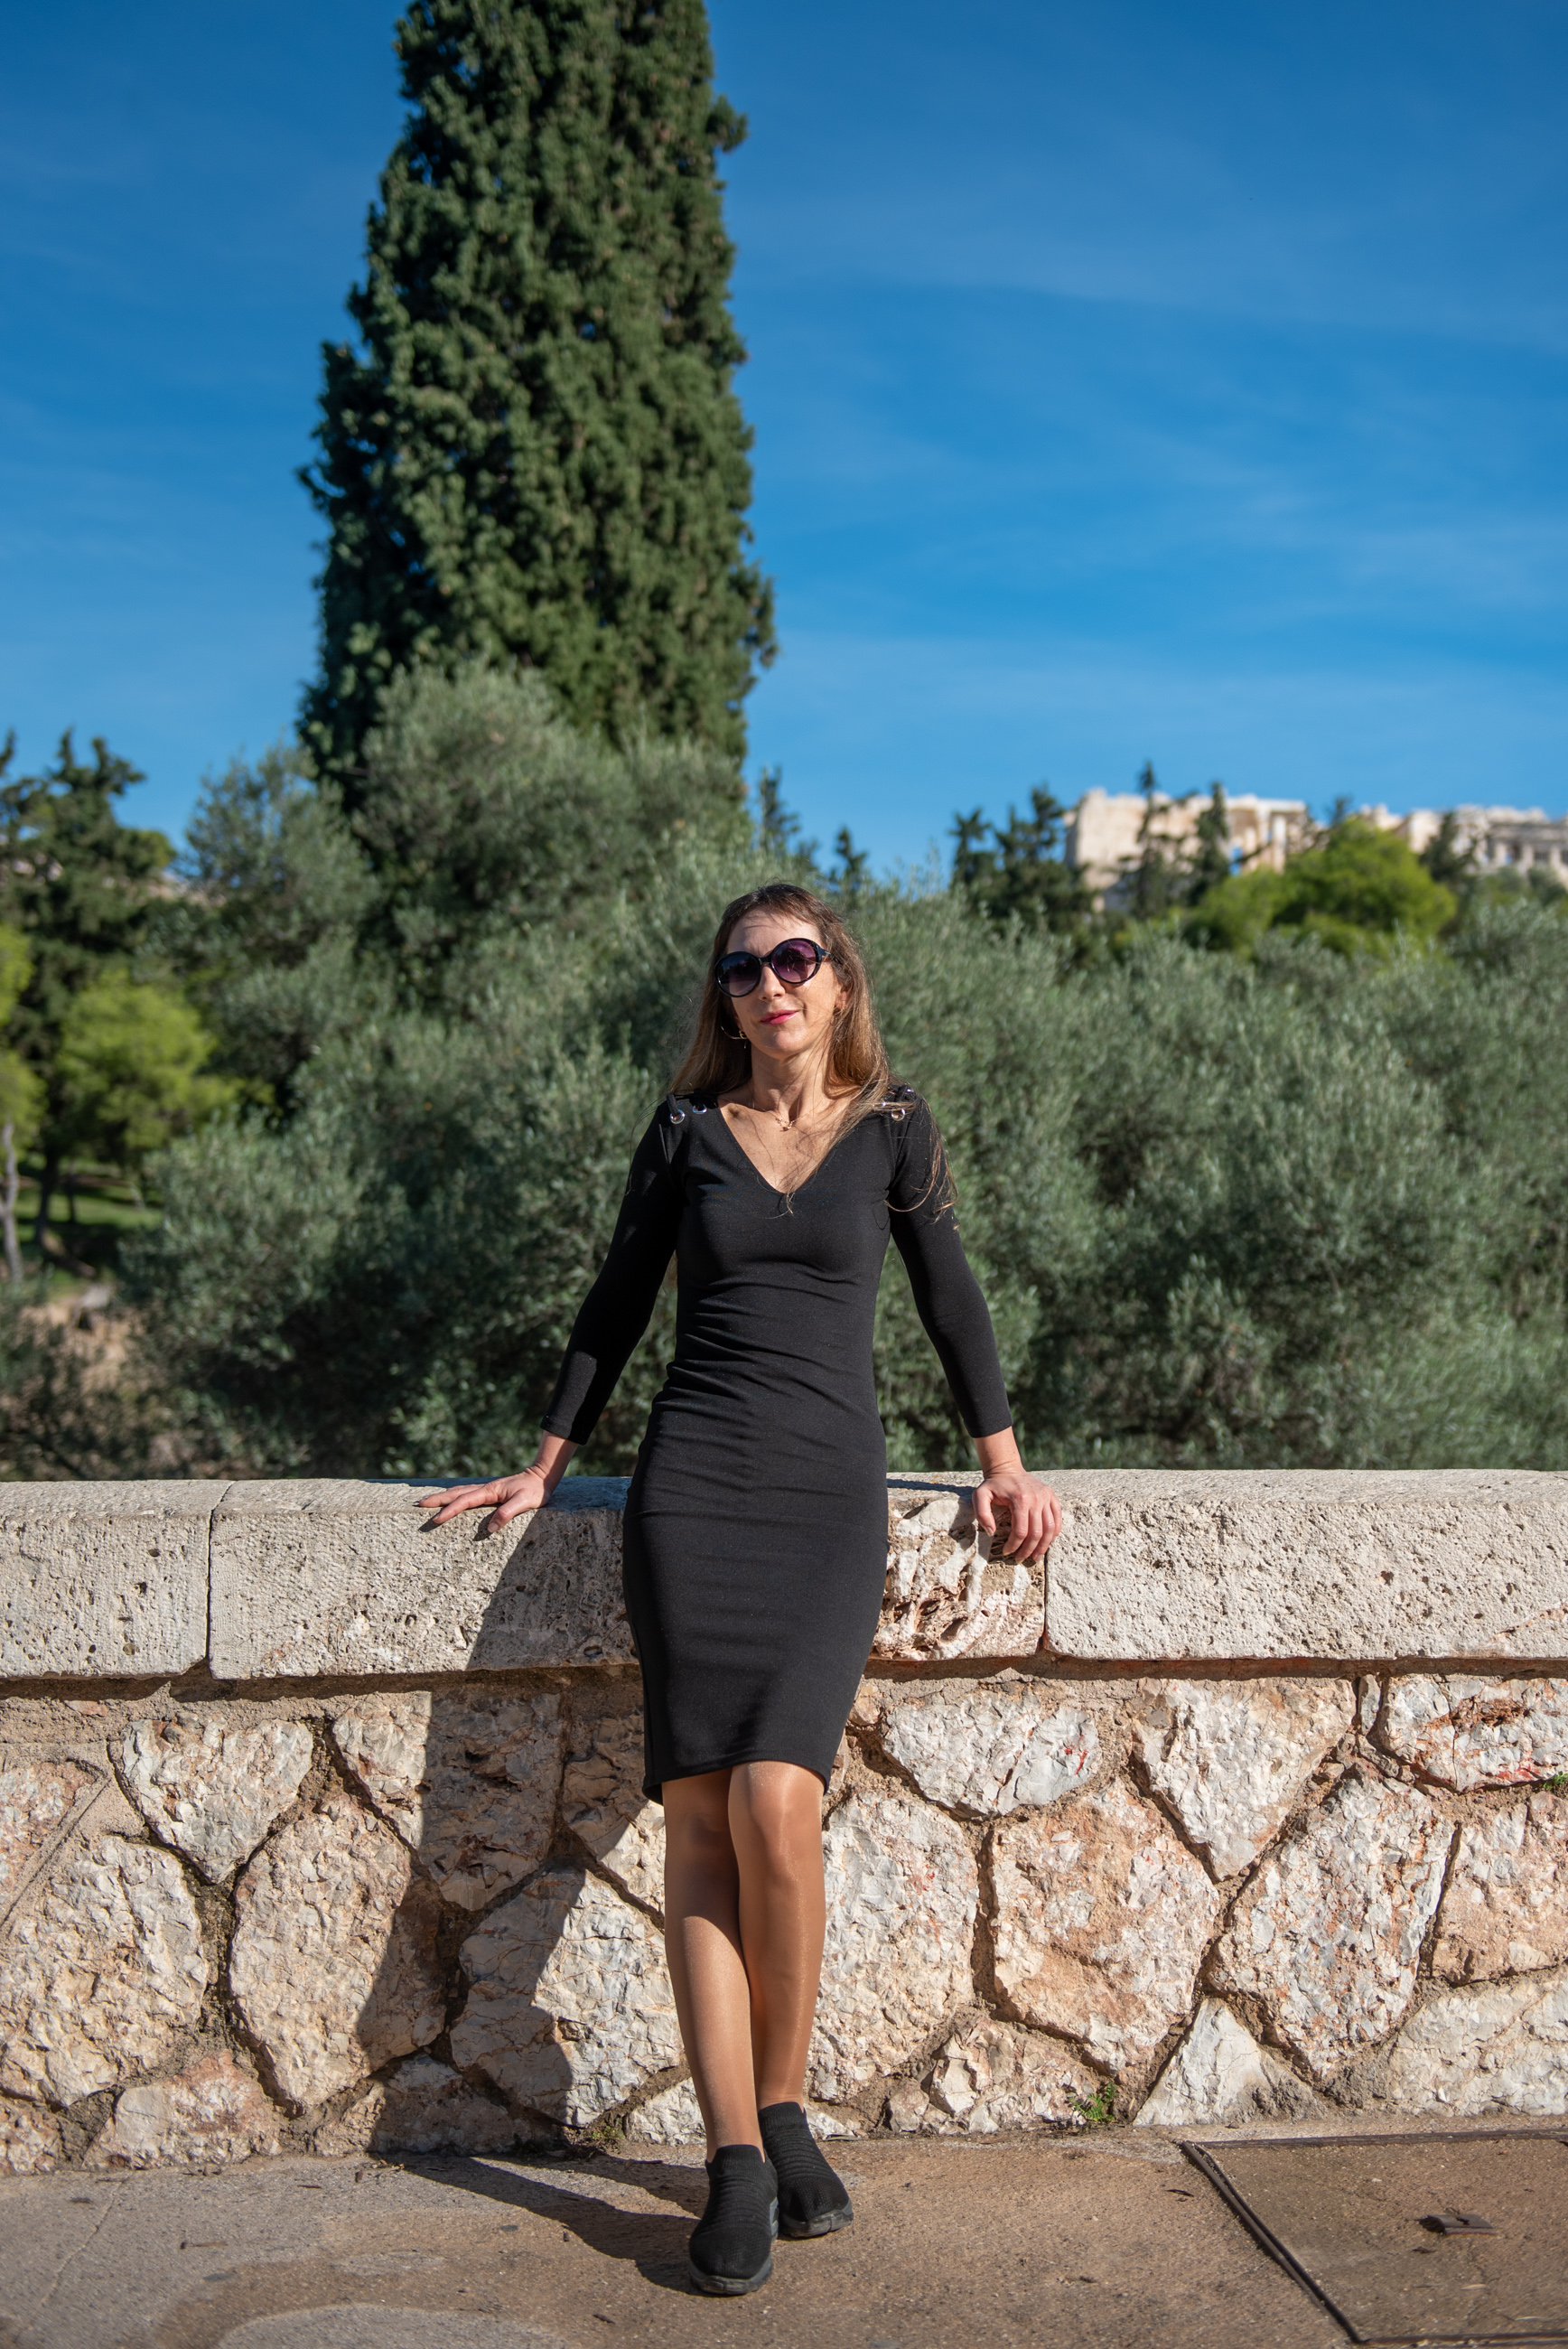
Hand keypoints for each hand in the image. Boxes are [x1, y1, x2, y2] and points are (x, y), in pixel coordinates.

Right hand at [417, 1468, 550, 1529]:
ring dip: (443, 1496)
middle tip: (419, 1504)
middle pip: (456, 1493)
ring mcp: (486, 1490)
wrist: (542, 1477)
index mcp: (490, 1491)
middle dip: (437, 1499)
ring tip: (427, 1501)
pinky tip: (450, 1498)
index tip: (436, 1519)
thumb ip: (508, 1513)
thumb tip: (490, 1528)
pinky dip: (454, 1496)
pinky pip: (466, 1494)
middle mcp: (485, 1489)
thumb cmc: (535, 1491)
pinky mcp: (489, 1492)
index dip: (450, 1510)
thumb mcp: (525, 1502)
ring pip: (459, 1492)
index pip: (465, 1501)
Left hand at [973, 1466, 1061, 1562]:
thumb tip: (991, 1533)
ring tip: (1036, 1557)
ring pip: (1049, 1528)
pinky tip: (1047, 1542)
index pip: (1021, 1531)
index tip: (1007, 1552)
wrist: (1007, 1469)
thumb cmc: (993, 1485)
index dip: (1014, 1545)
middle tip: (1020, 1558)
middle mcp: (1036, 1498)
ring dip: (1044, 1546)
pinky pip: (1057, 1518)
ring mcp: (1045, 1496)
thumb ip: (982, 1514)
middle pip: (1036, 1533)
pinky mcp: (1051, 1496)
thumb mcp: (980, 1496)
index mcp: (1020, 1499)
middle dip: (1028, 1550)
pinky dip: (1054, 1532)